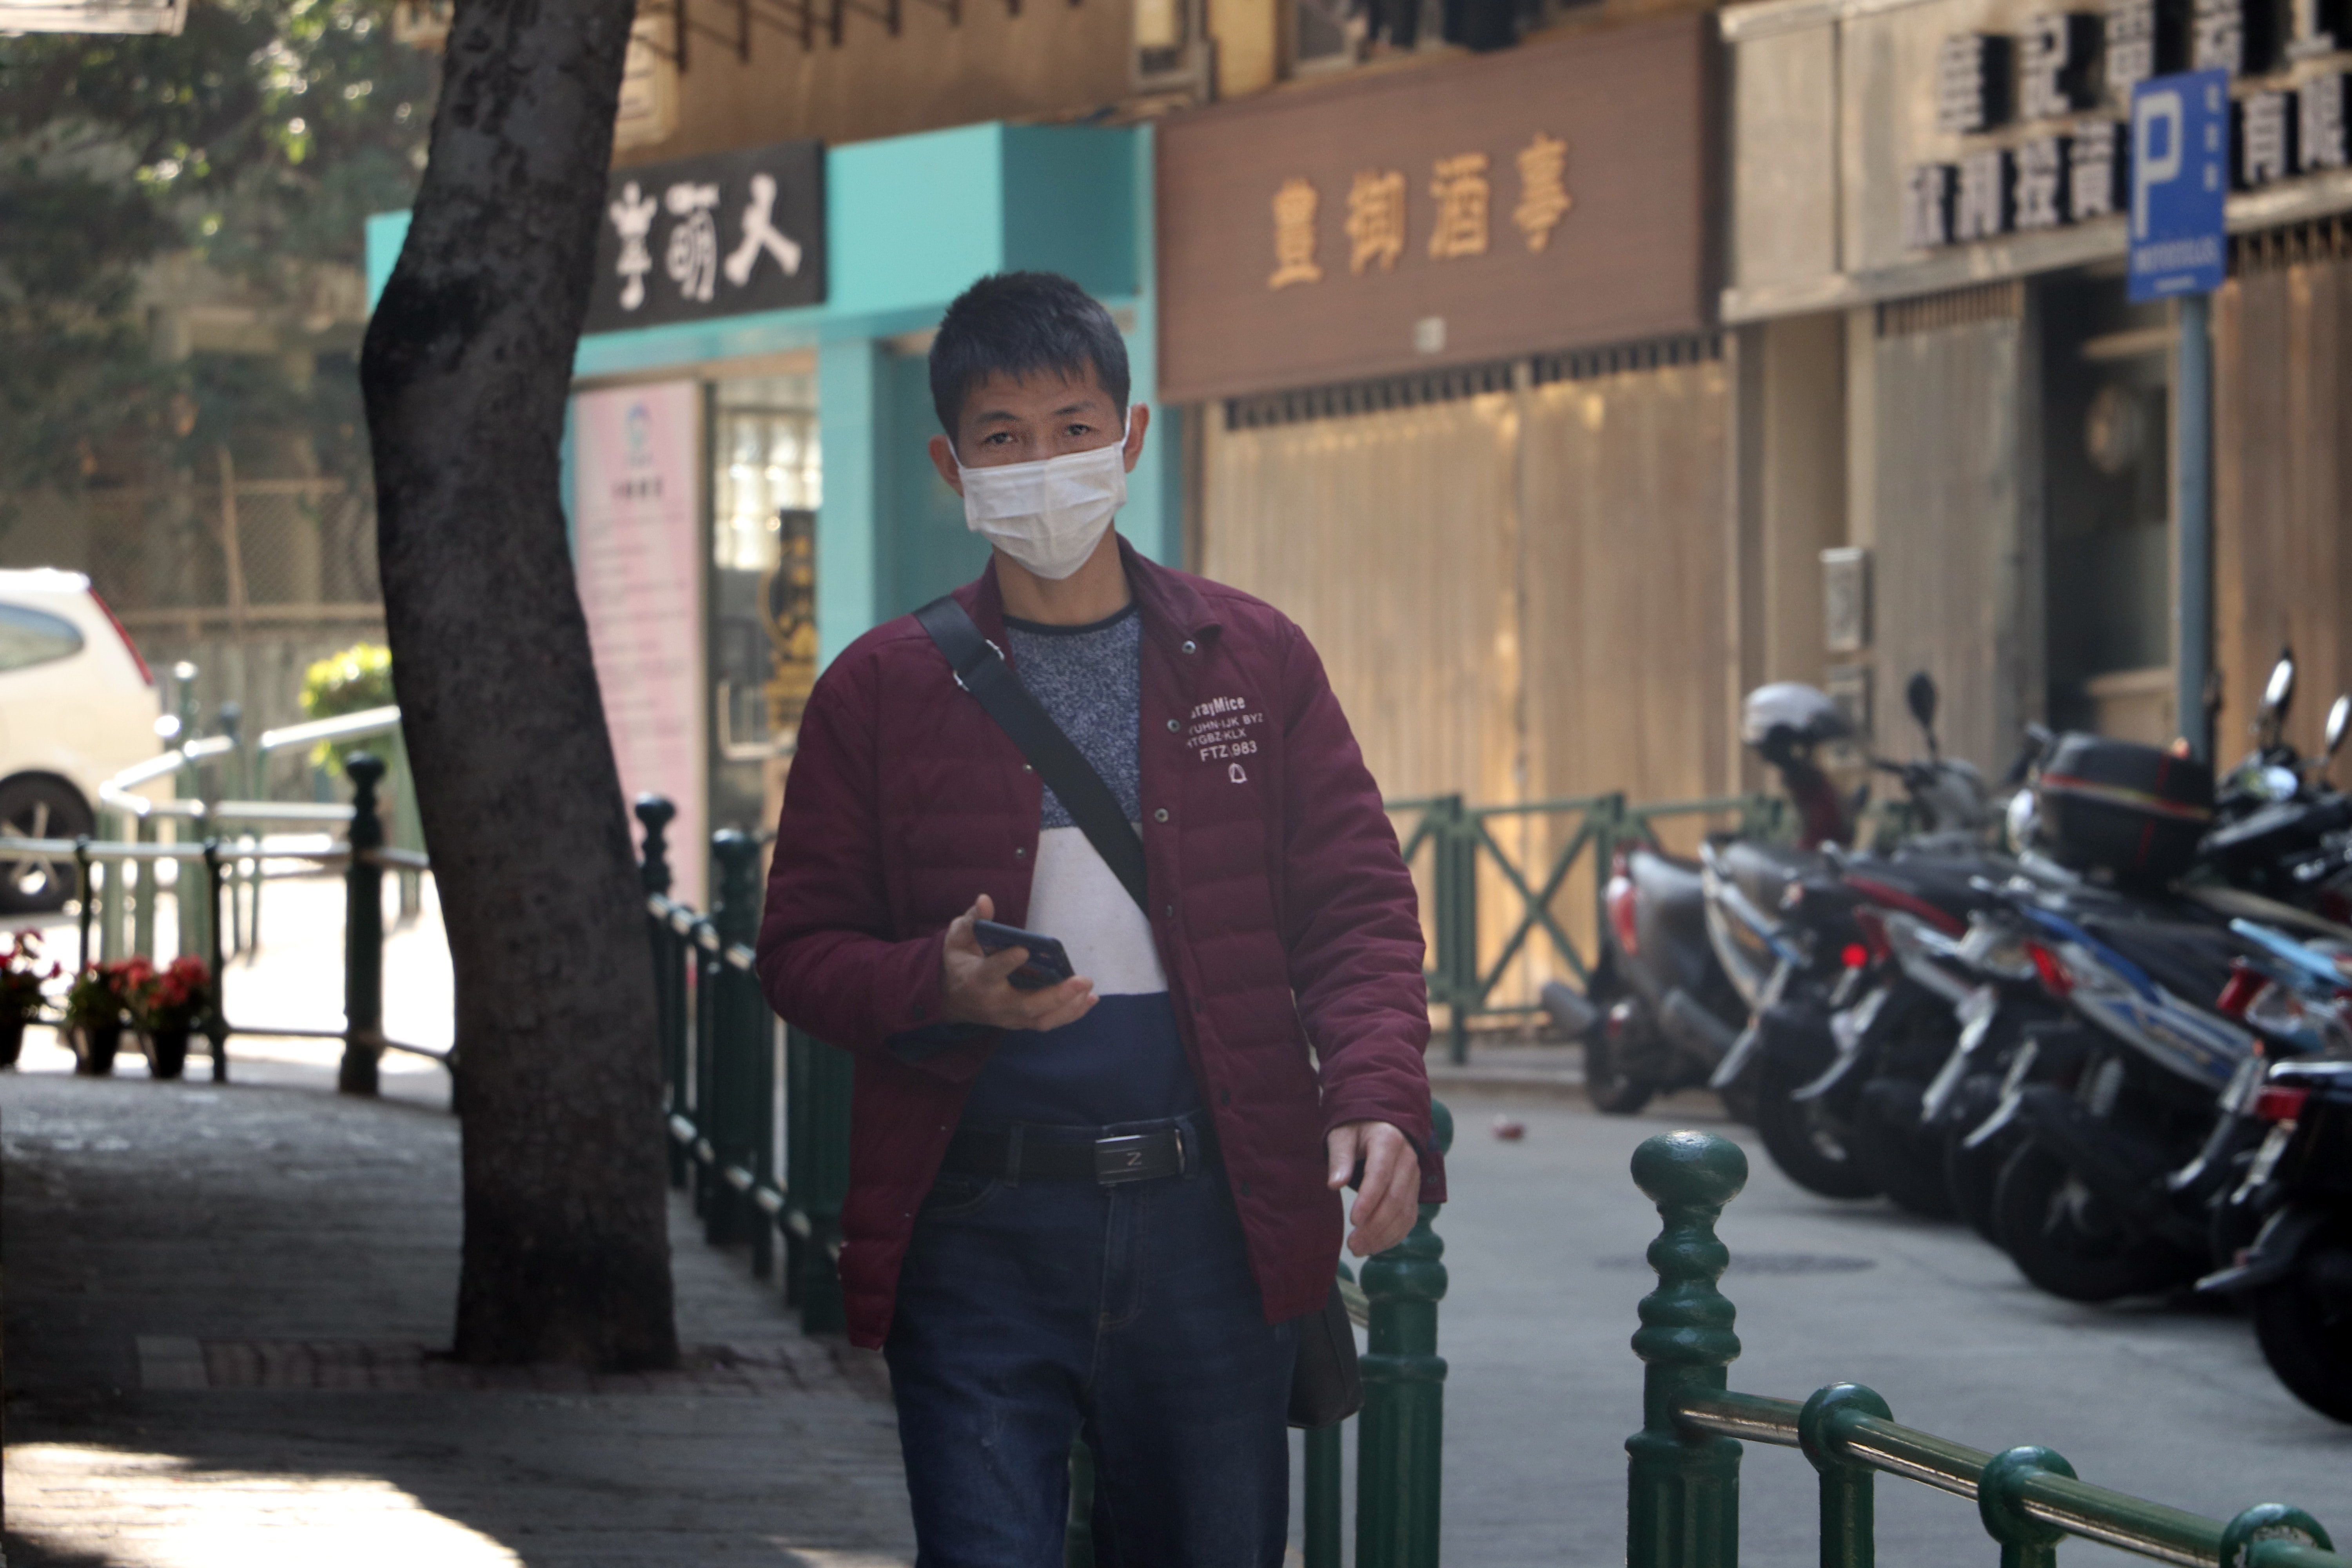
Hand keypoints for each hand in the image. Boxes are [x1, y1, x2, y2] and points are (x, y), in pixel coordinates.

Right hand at [939, 894, 1097, 1030]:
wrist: (952, 999)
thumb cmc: (959, 962)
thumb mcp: (957, 939)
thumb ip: (972, 921)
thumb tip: (985, 900)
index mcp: (976, 979)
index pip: (992, 972)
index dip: (1006, 962)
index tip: (1024, 949)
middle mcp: (994, 1002)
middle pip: (1027, 1004)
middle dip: (1056, 995)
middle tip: (1082, 980)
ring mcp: (1009, 1016)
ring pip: (1041, 1019)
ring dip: (1069, 1007)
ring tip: (1089, 991)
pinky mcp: (1020, 1022)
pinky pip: (1047, 1022)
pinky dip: (1070, 1013)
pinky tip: (1089, 1000)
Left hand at [1327, 1120, 1420, 1257]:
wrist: (1380, 1124)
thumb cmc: (1355, 1130)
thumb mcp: (1341, 1136)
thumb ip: (1339, 1158)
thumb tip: (1334, 1184)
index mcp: (1388, 1141)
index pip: (1380, 1174)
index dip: (1368, 1200)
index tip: (1353, 1221)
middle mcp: (1407, 1159)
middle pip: (1395, 1198)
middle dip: (1374, 1225)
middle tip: (1352, 1245)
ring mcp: (1414, 1176)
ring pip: (1405, 1212)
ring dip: (1383, 1235)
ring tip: (1359, 1249)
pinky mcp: (1415, 1190)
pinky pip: (1409, 1217)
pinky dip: (1394, 1235)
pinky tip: (1375, 1246)